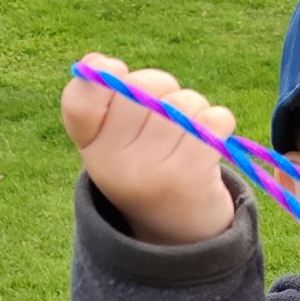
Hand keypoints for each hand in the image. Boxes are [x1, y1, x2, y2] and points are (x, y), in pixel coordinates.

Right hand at [60, 53, 236, 244]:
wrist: (179, 237)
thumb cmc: (147, 173)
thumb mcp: (115, 145)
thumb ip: (107, 103)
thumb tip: (99, 62)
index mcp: (92, 150)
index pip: (79, 100)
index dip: (101, 75)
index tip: (116, 72)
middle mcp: (116, 164)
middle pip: (144, 87)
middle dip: (163, 91)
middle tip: (166, 121)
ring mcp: (153, 172)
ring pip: (184, 103)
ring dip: (195, 111)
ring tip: (188, 138)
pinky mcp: (191, 177)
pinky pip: (214, 120)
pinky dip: (219, 124)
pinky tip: (209, 146)